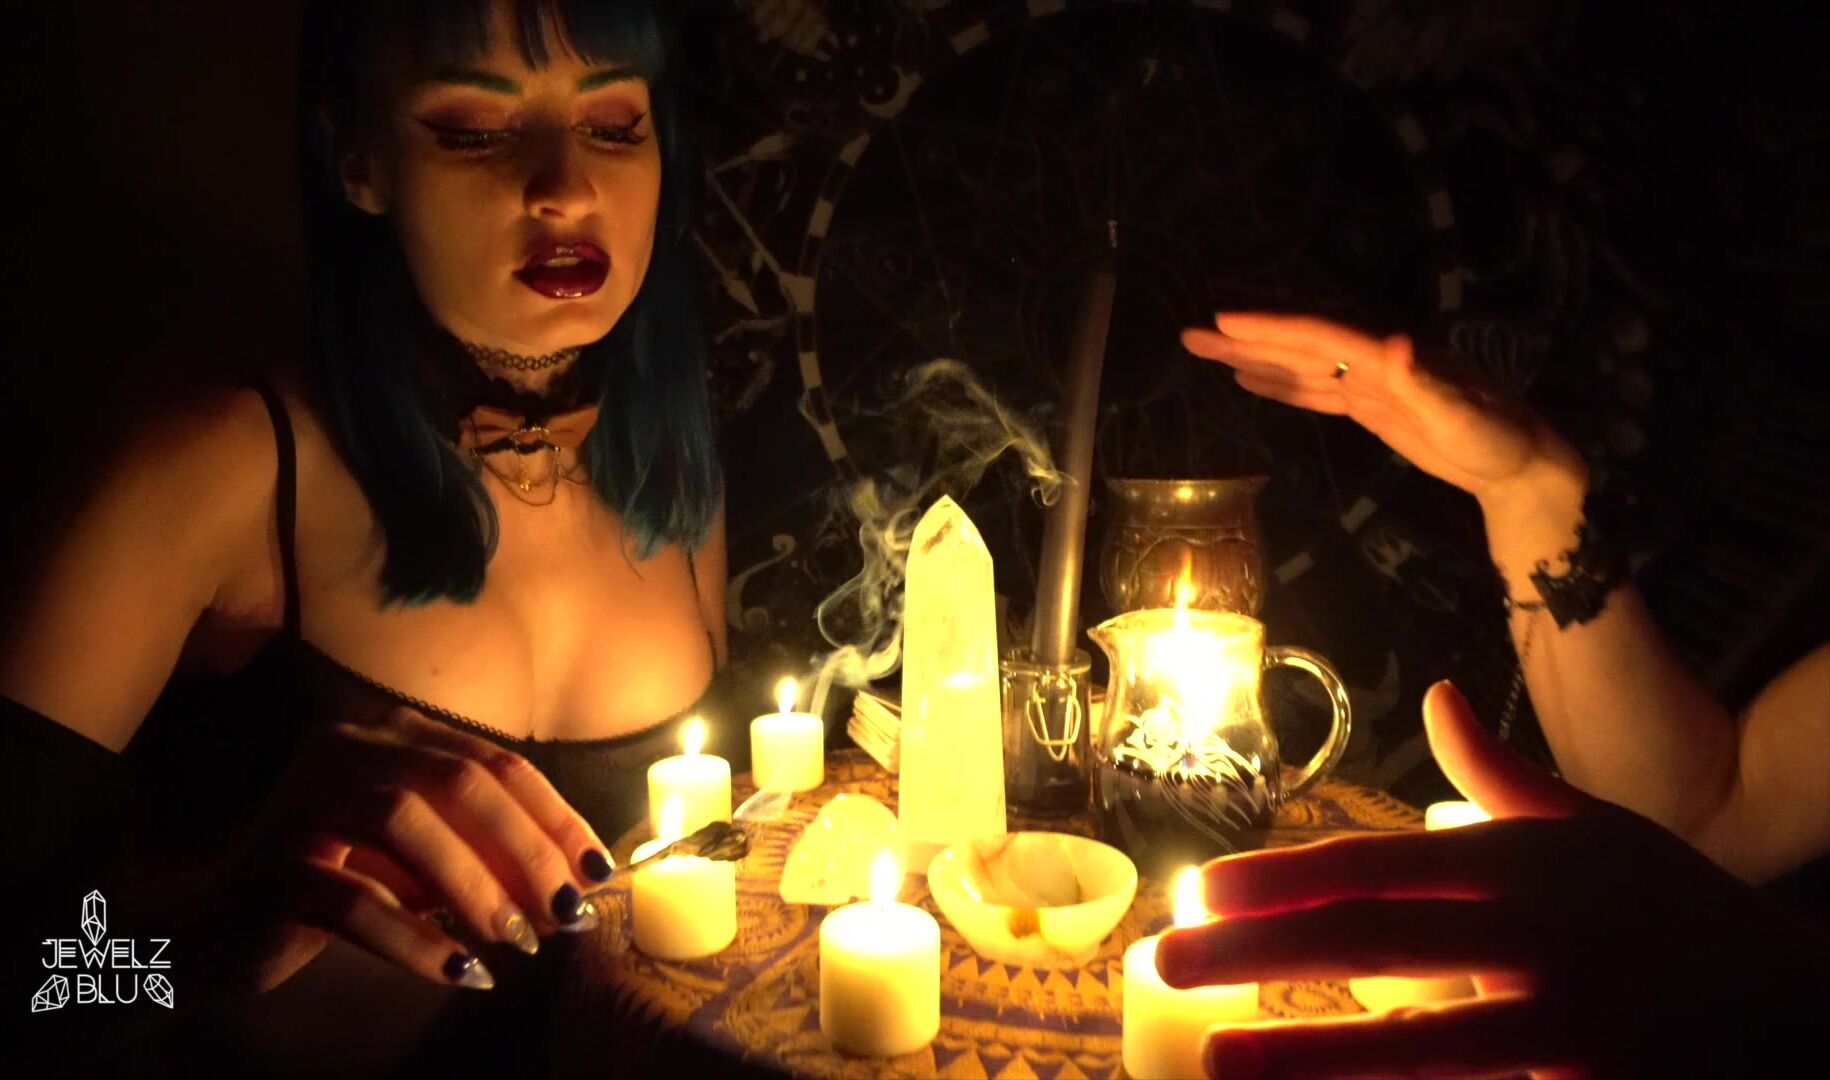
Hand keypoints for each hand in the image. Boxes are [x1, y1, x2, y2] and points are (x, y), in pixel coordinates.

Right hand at [203, 707, 615, 993]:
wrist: (212, 930)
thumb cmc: (338, 885)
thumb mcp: (422, 861)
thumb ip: (486, 853)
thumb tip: (577, 881)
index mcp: (390, 734)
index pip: (494, 761)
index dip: (554, 815)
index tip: (598, 869)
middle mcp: (346, 749)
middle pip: (459, 781)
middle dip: (526, 849)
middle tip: (567, 912)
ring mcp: (303, 802)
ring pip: (406, 822)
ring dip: (476, 887)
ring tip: (519, 941)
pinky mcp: (272, 868)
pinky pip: (357, 900)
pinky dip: (419, 941)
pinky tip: (463, 975)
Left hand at [1155, 682, 1829, 1078]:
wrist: (1801, 1014)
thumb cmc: (1679, 917)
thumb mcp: (1598, 833)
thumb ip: (1502, 777)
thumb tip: (1438, 699)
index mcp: (1525, 864)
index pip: (1376, 864)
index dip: (1279, 876)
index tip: (1199, 890)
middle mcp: (1540, 936)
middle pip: (1373, 942)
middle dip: (1258, 952)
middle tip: (1163, 964)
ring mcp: (1572, 1025)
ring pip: (1418, 1045)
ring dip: (1310, 1055)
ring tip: (1215, 1060)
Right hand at [1182, 313, 1582, 506]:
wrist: (1519, 463)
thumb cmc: (1495, 439)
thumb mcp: (1463, 415)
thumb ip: (1425, 384)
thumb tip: (1397, 345)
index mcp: (1390, 355)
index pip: (1320, 336)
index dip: (1272, 328)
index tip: (1224, 320)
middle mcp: (1374, 359)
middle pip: (1299, 343)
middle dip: (1246, 338)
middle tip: (1191, 333)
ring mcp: (1370, 382)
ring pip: (1300, 364)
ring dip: (1253, 357)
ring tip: (1206, 352)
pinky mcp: (1370, 406)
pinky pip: (1315, 391)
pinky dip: (1281, 384)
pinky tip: (1250, 379)